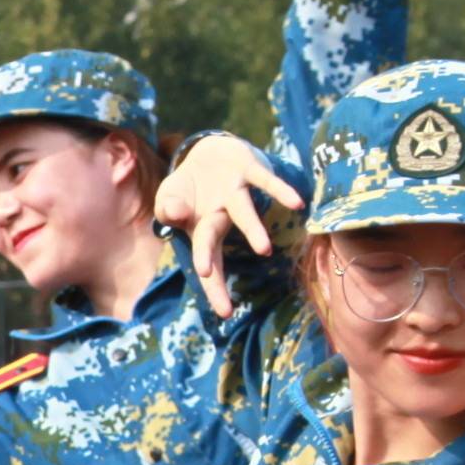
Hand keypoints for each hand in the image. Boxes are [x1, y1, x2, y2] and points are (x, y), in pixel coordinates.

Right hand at [155, 135, 301, 318]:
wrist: (208, 151)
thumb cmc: (188, 187)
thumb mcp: (167, 197)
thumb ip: (167, 209)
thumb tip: (174, 215)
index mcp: (202, 229)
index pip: (206, 262)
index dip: (215, 287)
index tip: (225, 313)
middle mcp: (221, 216)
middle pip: (213, 242)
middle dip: (213, 266)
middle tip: (220, 293)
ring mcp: (235, 194)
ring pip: (244, 213)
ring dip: (252, 230)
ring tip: (264, 250)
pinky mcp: (248, 169)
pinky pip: (264, 180)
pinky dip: (280, 190)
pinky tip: (297, 203)